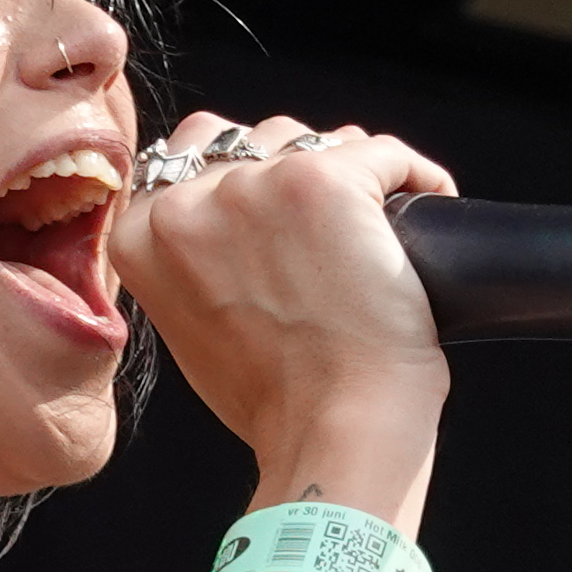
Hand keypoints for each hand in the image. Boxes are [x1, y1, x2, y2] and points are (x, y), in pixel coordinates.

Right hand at [105, 113, 457, 472]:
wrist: (331, 432)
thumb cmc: (276, 403)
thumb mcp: (193, 327)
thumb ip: (193, 264)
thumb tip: (235, 225)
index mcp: (143, 236)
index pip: (186, 156)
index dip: (242, 177)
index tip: (282, 216)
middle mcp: (188, 200)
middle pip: (256, 139)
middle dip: (297, 172)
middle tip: (333, 236)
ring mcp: (257, 185)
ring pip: (321, 140)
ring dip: (354, 174)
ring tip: (378, 233)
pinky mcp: (327, 180)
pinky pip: (387, 153)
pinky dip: (417, 179)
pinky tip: (428, 206)